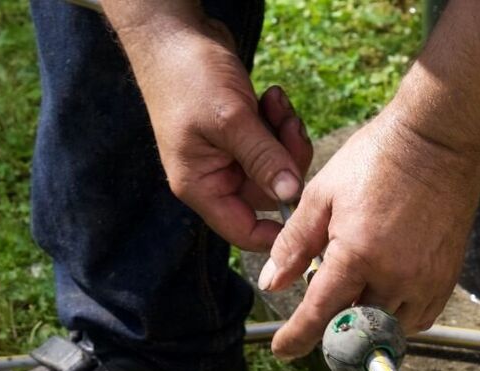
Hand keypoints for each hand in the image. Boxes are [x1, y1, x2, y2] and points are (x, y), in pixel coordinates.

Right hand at [112, 11, 311, 250]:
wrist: (172, 29)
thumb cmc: (188, 73)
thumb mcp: (230, 119)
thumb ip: (264, 159)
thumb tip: (291, 196)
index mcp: (202, 186)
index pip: (244, 232)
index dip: (277, 233)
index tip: (306, 212)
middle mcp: (215, 178)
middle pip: (269, 196)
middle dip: (287, 162)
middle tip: (290, 125)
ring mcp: (229, 157)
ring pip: (277, 168)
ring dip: (286, 137)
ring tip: (278, 103)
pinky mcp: (242, 136)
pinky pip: (274, 144)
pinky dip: (280, 122)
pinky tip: (273, 96)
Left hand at [262, 109, 479, 358]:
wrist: (437, 141)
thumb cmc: (376, 160)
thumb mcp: (321, 195)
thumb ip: (293, 244)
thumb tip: (272, 283)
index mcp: (356, 254)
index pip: (319, 314)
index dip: (297, 338)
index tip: (283, 350)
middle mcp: (393, 276)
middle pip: (355, 328)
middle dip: (334, 326)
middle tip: (323, 310)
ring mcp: (424, 281)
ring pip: (388, 329)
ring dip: (367, 323)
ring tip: (357, 295)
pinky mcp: (446, 280)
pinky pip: (419, 320)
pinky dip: (397, 318)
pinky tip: (386, 296)